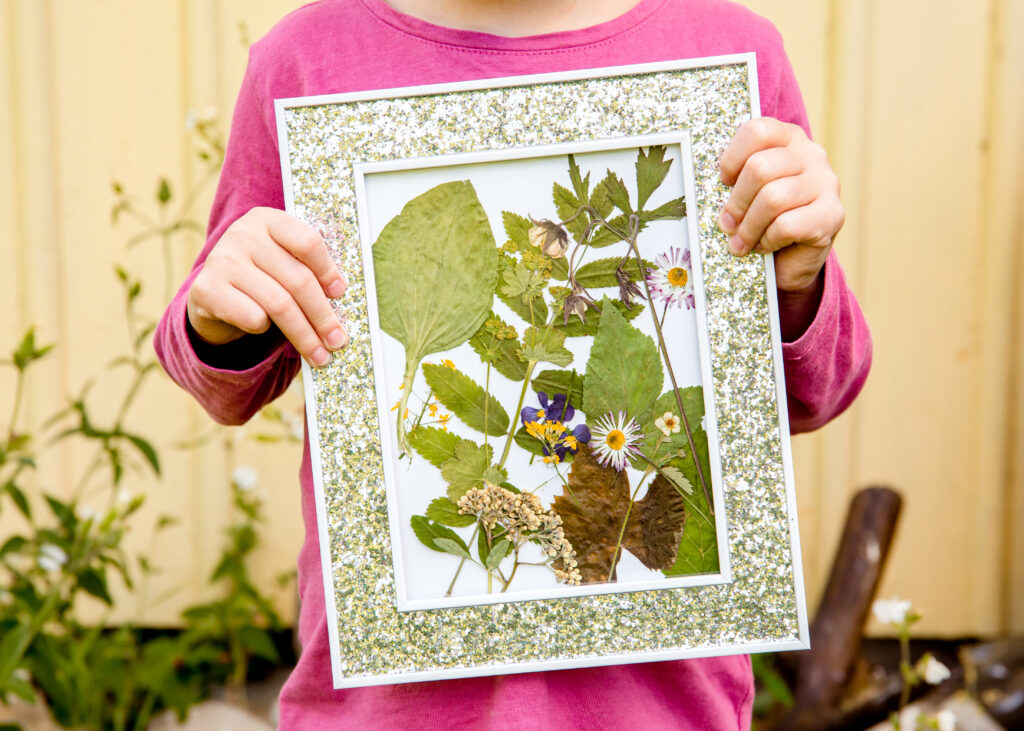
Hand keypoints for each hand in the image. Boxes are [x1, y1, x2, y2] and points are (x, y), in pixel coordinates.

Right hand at [187, 207, 347, 366]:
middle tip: (337, 341)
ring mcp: (222, 260)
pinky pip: (252, 316)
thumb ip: (308, 270)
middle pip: (298, 280)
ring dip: (304, 335)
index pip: (307, 242)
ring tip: (320, 355)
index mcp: (268, 220)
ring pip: (279, 304)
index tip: (340, 294)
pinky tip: (265, 329)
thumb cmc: (261, 278)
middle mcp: (243, 234)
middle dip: (322, 316)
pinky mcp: (207, 289)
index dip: (328, 270)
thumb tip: (342, 301)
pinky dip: (264, 328)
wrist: (212, 293)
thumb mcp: (283, 262)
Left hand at [717, 117, 843, 293]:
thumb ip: (735, 179)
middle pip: (760, 168)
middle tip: (727, 224)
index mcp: (789, 139)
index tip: (724, 182)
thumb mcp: (748, 191)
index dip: (732, 158)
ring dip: (748, 227)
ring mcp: (826, 184)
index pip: (757, 131)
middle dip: (736, 202)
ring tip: (741, 242)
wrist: (792, 260)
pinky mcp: (833, 216)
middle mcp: (812, 155)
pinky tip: (766, 246)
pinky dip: (768, 240)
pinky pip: (786, 226)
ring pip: (773, 199)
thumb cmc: (763, 220)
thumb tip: (709, 187)